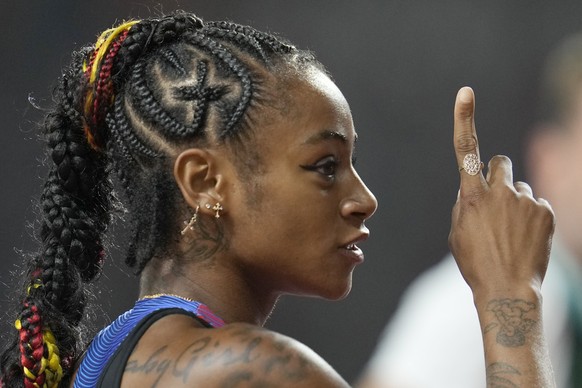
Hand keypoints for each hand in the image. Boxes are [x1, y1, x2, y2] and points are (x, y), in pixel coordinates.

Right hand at [448, 87, 554, 298]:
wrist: (507, 289)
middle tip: (496, 201)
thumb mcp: (457, 232)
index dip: (464, 118)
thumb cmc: (475, 262)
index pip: (465, 149)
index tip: (465, 92)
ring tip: (511, 232)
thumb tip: (473, 188)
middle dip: (498, 175)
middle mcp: (499, 192)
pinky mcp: (545, 211)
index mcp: (471, 196)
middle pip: (500, 162)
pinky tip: (526, 238)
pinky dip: (531, 216)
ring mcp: (525, 200)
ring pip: (520, 187)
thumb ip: (464, 203)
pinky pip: (536, 202)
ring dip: (515, 201)